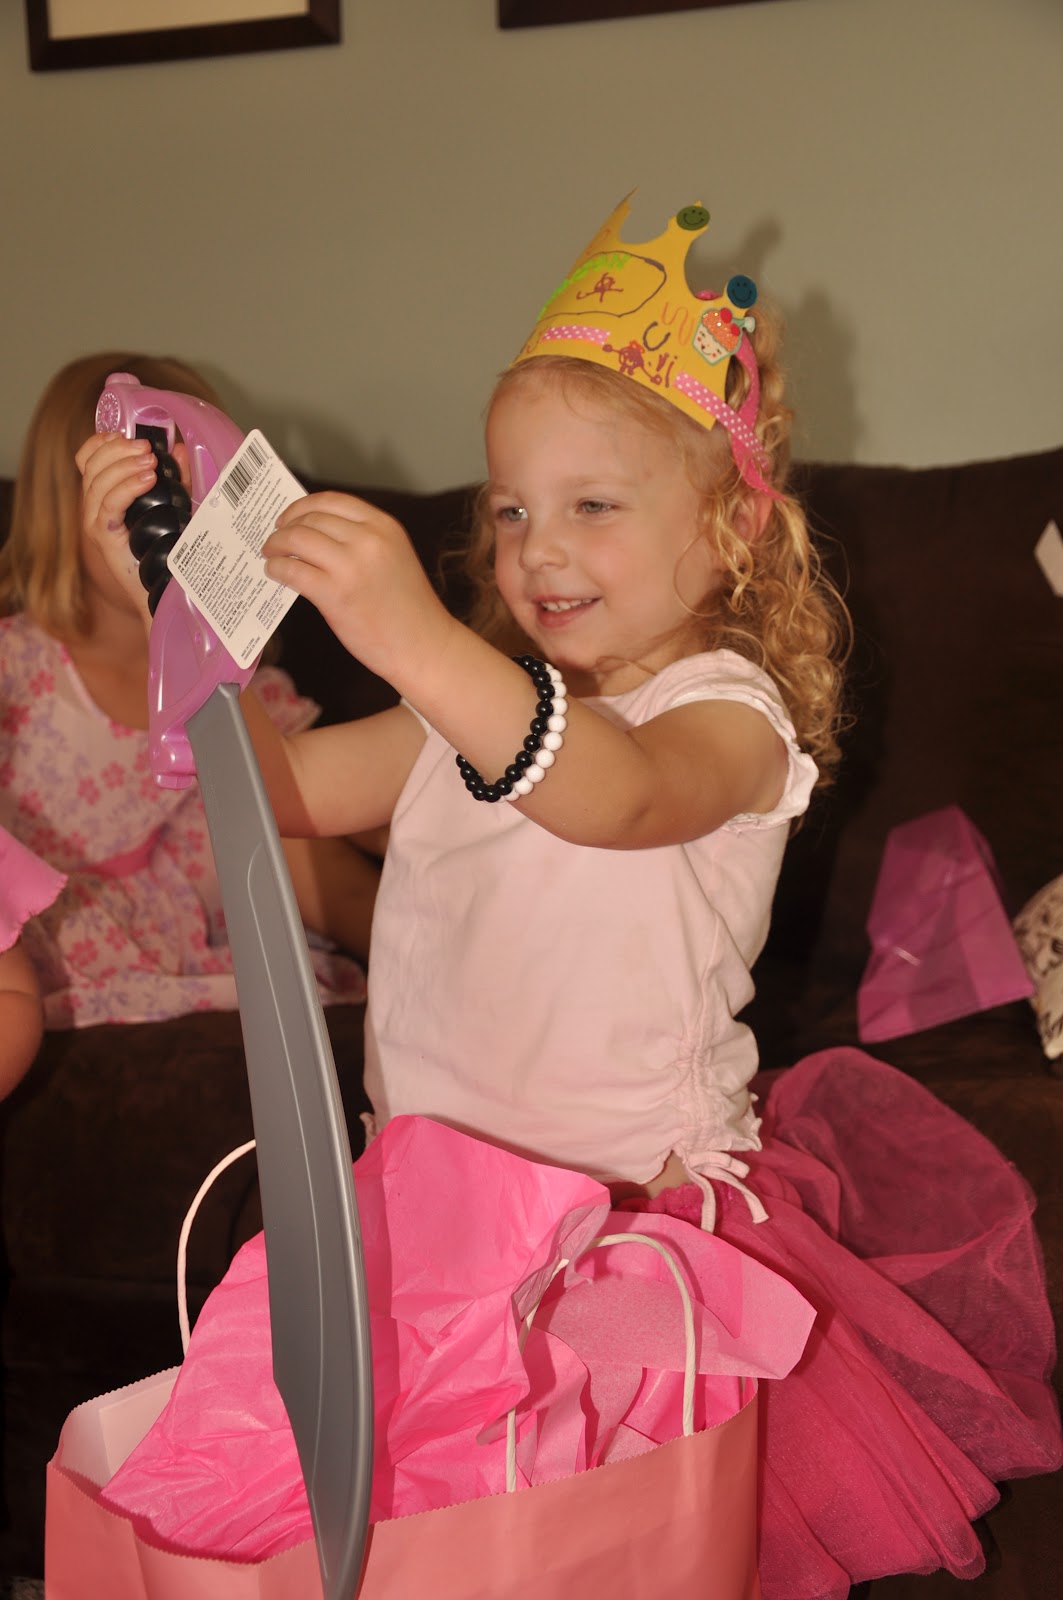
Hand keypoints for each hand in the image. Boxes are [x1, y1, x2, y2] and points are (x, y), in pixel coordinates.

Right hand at [75, 432, 190, 620]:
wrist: (164, 590)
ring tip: (152, 462)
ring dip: (125, 465)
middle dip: (118, 449)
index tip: (128, 434)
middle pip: (92, 465)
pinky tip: (148, 480)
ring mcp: (97, 523)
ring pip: (97, 482)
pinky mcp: (105, 538)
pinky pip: (108, 506)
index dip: (102, 441)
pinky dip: (127, 488)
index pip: (88, 458)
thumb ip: (176, 477)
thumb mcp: (174, 505)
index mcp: (105, 494)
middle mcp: (94, 506)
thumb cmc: (168, 550)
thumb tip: (180, 449)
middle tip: (148, 448)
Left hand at [262, 492, 455, 687]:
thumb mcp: (393, 557)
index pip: (332, 501)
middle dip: (286, 527)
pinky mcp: (335, 594)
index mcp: (384, 526)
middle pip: (312, 519)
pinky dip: (278, 568)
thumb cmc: (409, 609)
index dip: (303, 506)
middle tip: (275, 539)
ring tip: (271, 555)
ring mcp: (351, 566)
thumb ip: (362, 541)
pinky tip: (276, 573)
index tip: (290, 517)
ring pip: (298, 539)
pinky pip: (294, 571)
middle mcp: (368, 540)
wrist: (423, 645)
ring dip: (276, 545)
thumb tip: (316, 535)